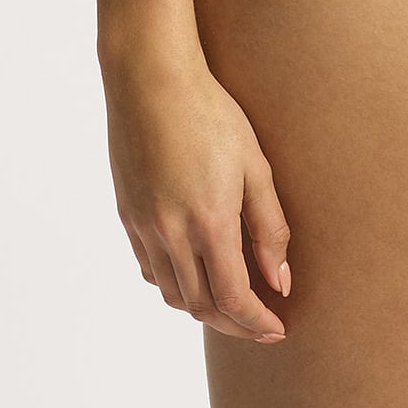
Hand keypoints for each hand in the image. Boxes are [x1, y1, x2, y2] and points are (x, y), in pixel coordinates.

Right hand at [103, 46, 291, 341]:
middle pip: (201, 306)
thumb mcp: (254, 164)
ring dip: (202, 308)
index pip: (233, 298)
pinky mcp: (127, 215)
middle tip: (260, 323)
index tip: (277, 329)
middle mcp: (171, 234)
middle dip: (233, 323)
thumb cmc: (211, 112)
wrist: (150, 79)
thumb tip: (280, 281)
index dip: (256, 322)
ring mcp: (144, 226)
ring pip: (172, 294)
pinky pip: (149, 269)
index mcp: (209, 222)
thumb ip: (270, 227)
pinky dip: (173, 284)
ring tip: (230, 302)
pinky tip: (192, 273)